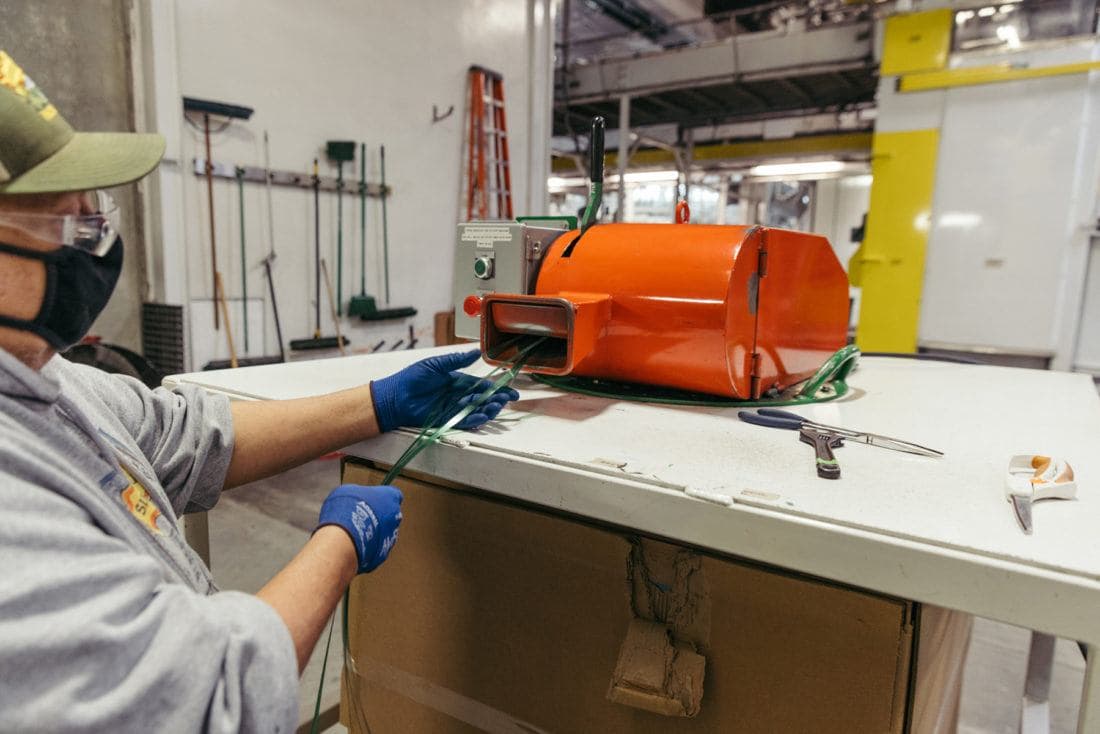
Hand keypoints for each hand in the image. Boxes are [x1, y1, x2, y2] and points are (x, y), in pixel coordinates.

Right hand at [315, 484, 402, 573]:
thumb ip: (360, 493)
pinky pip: (377, 549)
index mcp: (390, 497)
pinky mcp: (383, 554)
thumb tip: (356, 497)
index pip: (394, 494)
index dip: (382, 497)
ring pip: (385, 534)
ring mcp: (391, 537)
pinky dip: (368, 548)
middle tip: (361, 517)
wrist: (343, 537)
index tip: (372, 499)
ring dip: (374, 533)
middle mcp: (395, 517)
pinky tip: (354, 545)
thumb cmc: (346, 510)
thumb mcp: (348, 491)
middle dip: (379, 516)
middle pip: (391, 515)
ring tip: (355, 533)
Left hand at [369, 349, 520, 431]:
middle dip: (496, 400)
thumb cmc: (412, 378)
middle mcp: (458, 396)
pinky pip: (464, 421)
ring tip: (496, 407)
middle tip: (505, 400)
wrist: (395, 395)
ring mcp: (453, 408)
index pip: (482, 385)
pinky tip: (482, 417)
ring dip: (488, 410)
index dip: (497, 388)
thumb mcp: (436, 364)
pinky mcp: (446, 420)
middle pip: (483, 399)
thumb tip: (476, 352)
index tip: (510, 391)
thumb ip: (456, 360)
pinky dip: (474, 420)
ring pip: (476, 410)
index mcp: (458, 381)